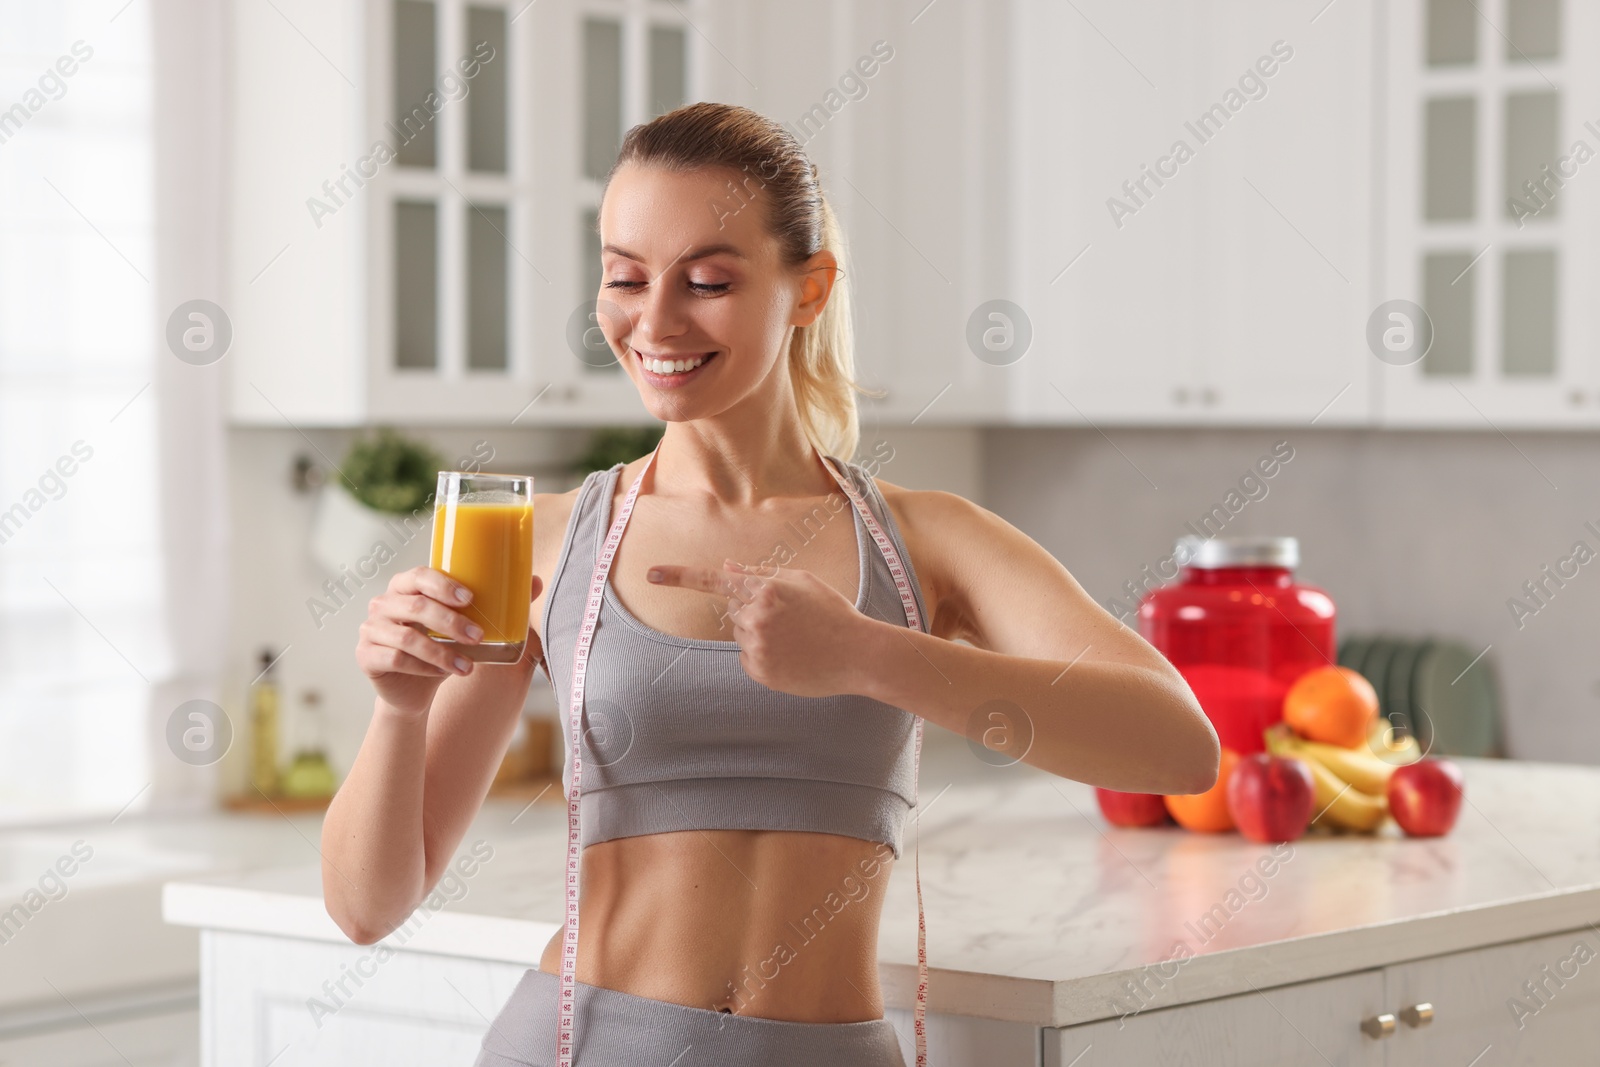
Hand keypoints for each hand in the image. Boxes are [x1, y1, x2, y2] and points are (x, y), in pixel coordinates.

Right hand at [357, 566, 543, 718]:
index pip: (419, 575)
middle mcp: (383, 603)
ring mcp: (370, 629)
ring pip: (406, 637)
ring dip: (441, 652)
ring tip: (468, 666)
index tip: (471, 598)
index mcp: (405, 586)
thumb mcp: (468, 627)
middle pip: (416, 606)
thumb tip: (535, 582)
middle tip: (479, 636)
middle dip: (451, 622)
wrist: (414, 690)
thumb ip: (497, 604)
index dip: (444, 585)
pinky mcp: (366, 656)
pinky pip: (395, 659)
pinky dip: (423, 667)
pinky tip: (444, 674)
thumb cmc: (443, 648)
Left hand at [647, 559, 874, 696]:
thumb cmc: (832, 612)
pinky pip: (747, 659)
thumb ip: (759, 575)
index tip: (651, 573)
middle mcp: (755, 618)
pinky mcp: (760, 673)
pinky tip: (791, 655)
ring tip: (795, 638)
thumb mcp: (801, 581)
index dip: (679, 576)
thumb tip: (726, 570)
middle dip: (752, 611)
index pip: (714, 581)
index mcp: (765, 590)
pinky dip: (763, 657)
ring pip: (740, 636)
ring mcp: (757, 648)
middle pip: (733, 611)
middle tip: (790, 618)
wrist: (858, 654)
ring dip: (758, 634)